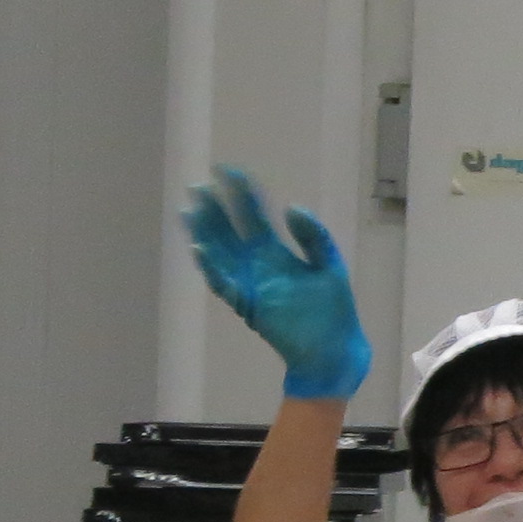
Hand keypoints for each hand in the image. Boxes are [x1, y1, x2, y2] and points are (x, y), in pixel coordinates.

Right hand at [184, 167, 370, 399]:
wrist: (333, 350)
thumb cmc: (333, 311)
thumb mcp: (329, 266)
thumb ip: (314, 238)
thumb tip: (292, 207)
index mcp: (276, 252)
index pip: (253, 216)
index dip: (241, 194)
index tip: (227, 171)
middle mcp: (257, 265)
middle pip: (229, 233)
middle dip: (213, 211)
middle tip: (197, 187)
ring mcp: (250, 284)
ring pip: (220, 255)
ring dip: (205, 235)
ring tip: (189, 212)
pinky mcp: (248, 304)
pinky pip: (224, 284)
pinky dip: (212, 268)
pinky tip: (200, 248)